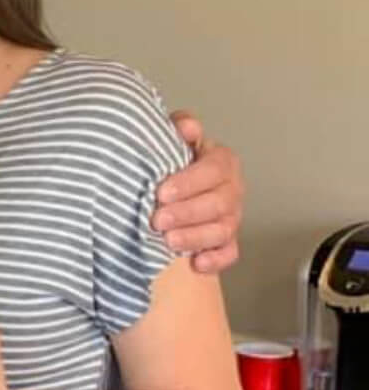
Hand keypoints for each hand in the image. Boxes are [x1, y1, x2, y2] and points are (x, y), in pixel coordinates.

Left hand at [153, 111, 243, 273]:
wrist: (170, 188)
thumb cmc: (171, 163)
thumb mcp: (174, 140)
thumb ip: (181, 128)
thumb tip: (188, 126)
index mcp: (222, 162)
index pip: (214, 170)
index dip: (189, 182)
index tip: (162, 192)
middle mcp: (232, 189)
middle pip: (219, 203)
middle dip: (187, 213)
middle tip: (158, 220)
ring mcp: (231, 217)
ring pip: (223, 230)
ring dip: (196, 237)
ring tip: (169, 241)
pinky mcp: (226, 241)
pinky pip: (229, 253)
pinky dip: (216, 260)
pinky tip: (197, 264)